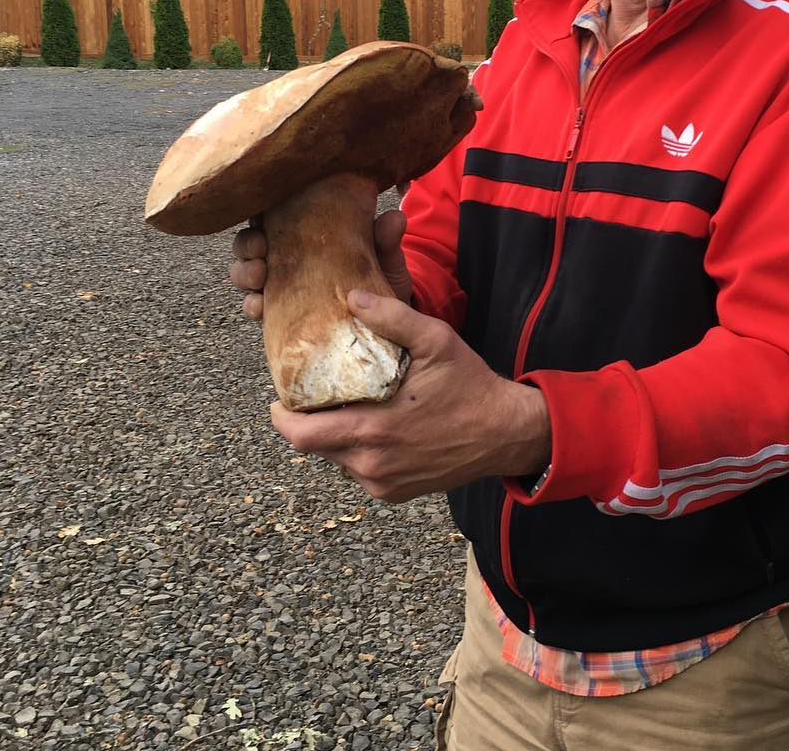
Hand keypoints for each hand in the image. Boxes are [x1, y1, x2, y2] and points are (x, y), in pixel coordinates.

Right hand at [230, 207, 413, 320]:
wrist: (388, 321)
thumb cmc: (381, 278)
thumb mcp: (385, 258)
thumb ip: (385, 240)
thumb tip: (395, 217)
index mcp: (305, 233)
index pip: (273, 216)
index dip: (260, 213)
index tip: (262, 216)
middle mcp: (286, 257)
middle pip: (250, 243)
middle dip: (247, 245)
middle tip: (259, 249)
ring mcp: (280, 286)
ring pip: (245, 274)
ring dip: (244, 272)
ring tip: (259, 275)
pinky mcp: (280, 314)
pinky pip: (256, 308)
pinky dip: (252, 305)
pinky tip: (260, 307)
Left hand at [270, 290, 551, 502]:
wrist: (506, 433)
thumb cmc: (470, 385)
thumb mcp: (436, 340)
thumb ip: (392, 316)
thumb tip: (353, 296)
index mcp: (372, 429)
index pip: (301, 435)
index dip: (282, 416)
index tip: (282, 396)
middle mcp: (371, 464)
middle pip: (314, 448)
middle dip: (306, 423)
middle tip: (312, 397)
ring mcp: (383, 483)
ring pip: (337, 460)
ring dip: (336, 436)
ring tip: (350, 407)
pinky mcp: (396, 493)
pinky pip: (361, 472)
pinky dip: (360, 451)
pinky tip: (377, 427)